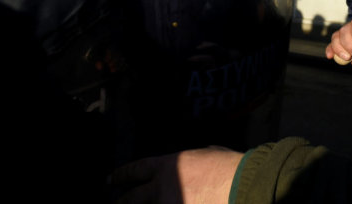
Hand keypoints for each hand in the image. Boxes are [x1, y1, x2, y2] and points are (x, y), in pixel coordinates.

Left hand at [112, 146, 242, 203]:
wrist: (240, 186)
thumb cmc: (228, 166)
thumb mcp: (205, 152)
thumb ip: (190, 160)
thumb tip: (192, 162)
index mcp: (167, 166)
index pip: (135, 170)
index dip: (121, 175)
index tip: (111, 180)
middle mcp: (161, 188)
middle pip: (131, 198)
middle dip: (121, 202)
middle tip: (115, 203)